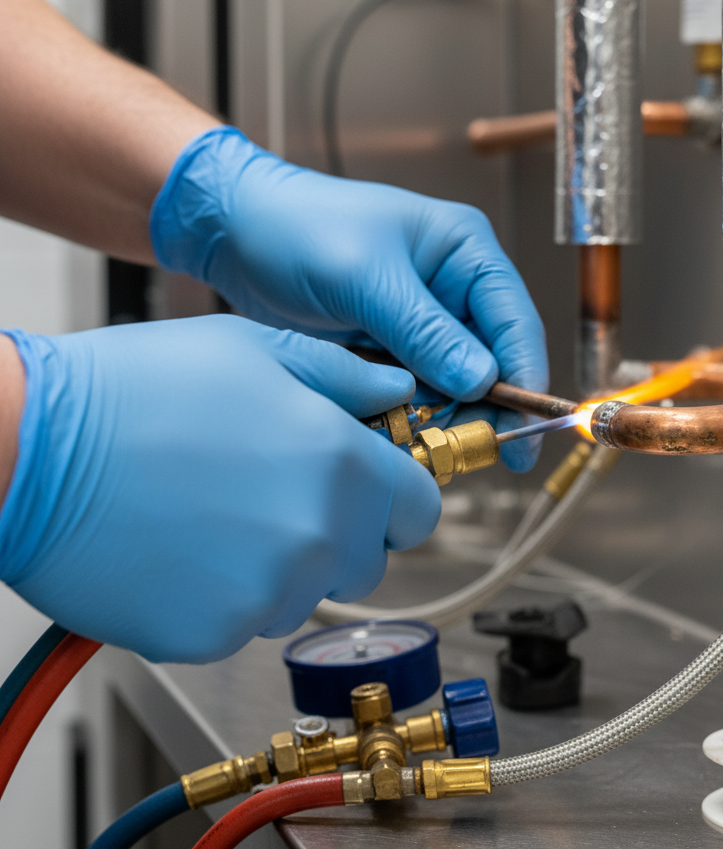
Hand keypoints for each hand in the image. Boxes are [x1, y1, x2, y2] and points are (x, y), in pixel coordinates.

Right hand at [0, 317, 440, 662]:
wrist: (30, 449)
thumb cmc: (137, 389)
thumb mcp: (257, 349)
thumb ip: (343, 377)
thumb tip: (393, 394)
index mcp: (343, 466)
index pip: (420, 508)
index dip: (397, 493)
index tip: (373, 485)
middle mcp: (318, 539)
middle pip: (368, 557)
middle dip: (340, 530)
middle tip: (278, 490)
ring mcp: (265, 595)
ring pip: (306, 592)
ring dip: (281, 564)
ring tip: (218, 511)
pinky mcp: (210, 636)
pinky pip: (244, 622)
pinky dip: (224, 596)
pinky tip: (184, 546)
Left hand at [149, 127, 548, 469]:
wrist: (238, 233)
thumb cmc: (301, 230)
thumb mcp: (365, 278)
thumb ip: (425, 331)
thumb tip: (483, 381)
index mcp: (466, 251)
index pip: (515, 321)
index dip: (527, 378)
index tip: (526, 430)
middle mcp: (456, 286)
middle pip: (496, 359)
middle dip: (489, 406)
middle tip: (480, 454)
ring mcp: (427, 319)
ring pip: (460, 382)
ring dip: (451, 416)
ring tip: (431, 446)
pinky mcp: (396, 345)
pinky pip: (423, 389)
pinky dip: (418, 414)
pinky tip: (404, 434)